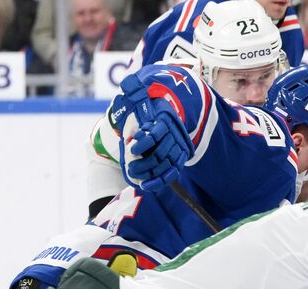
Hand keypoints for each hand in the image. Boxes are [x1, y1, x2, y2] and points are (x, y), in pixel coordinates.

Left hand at [115, 74, 191, 188]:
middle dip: (145, 162)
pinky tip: (147, 185)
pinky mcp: (179, 159)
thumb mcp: (141, 94)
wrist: (165, 113)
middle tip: (129, 167)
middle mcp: (174, 134)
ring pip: (166, 164)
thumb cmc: (149, 106)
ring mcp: (178, 148)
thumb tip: (128, 84)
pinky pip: (171, 173)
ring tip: (135, 175)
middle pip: (161, 152)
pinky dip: (159, 180)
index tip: (131, 148)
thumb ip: (134, 89)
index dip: (144, 142)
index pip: (157, 132)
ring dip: (150, 172)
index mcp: (166, 118)